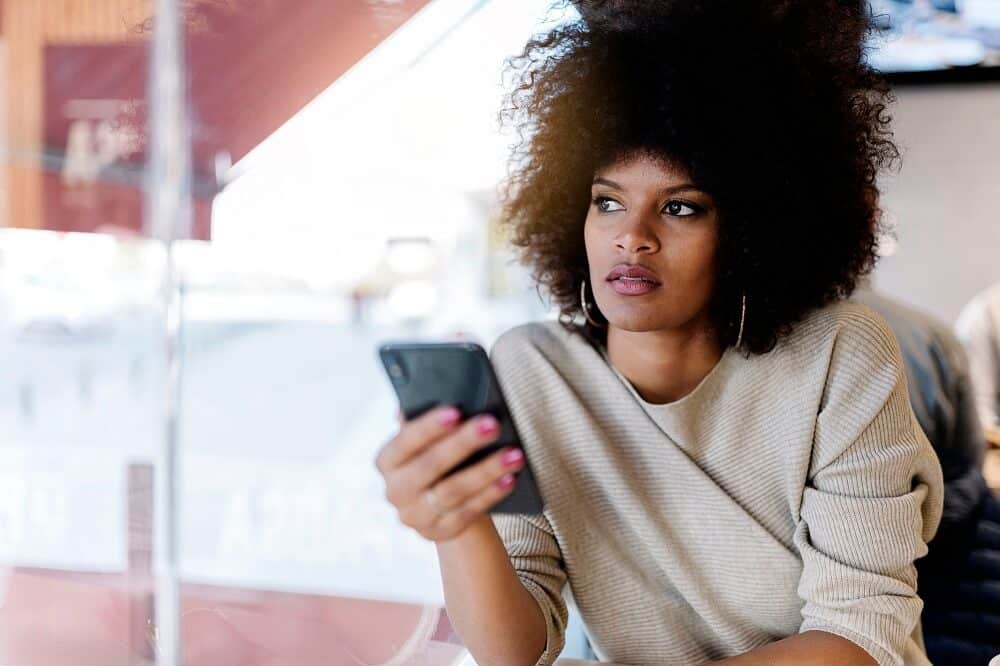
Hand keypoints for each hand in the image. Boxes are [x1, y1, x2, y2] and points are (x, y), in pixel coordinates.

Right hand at [375, 405, 525, 540]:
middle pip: (430, 466)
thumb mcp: (424, 441)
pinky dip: (491, 494)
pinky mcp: (441, 531)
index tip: (456, 410)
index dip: (429, 426)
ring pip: (453, 491)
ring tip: (514, 454)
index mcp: (387, 461)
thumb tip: (431, 392)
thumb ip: (423, 419)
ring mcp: (417, 516)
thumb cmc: (435, 460)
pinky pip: (469, 511)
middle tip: (492, 424)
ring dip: (486, 471)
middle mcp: (396, 491)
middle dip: (463, 444)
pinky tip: (510, 478)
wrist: (440, 505)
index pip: (405, 441)